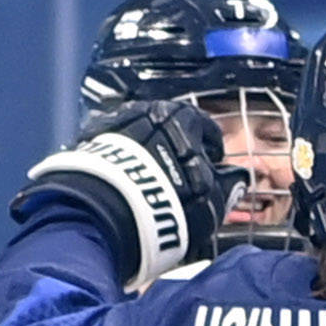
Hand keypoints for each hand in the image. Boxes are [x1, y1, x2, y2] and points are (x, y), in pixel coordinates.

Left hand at [8, 97, 234, 288]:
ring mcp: (113, 125)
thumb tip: (239, 179)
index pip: (207, 130)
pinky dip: (119, 168)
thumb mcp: (211, 203)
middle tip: (178, 183)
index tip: (212, 169)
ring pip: (137, 140)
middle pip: (168, 131)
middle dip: (175, 152)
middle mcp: (146, 111)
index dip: (213, 153)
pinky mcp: (86, 144)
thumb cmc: (168, 205)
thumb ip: (228, 188)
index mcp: (183, 117)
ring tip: (147, 189)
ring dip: (145, 158)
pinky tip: (121, 191)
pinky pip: (111, 154)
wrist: (105, 215)